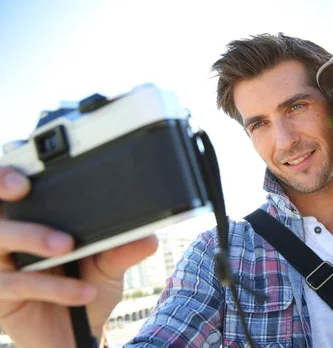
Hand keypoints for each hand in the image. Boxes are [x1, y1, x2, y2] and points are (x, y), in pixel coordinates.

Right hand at [0, 166, 158, 347]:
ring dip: (31, 236)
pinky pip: (18, 284)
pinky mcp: (0, 295)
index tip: (26, 171)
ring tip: (66, 246)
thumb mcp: (109, 263)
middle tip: (23, 188)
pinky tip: (83, 291)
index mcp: (36, 216)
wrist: (80, 331)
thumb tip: (148, 237)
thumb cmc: (87, 284)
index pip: (16, 184)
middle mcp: (11, 233)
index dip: (10, 173)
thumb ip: (123, 247)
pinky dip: (53, 286)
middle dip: (1, 185)